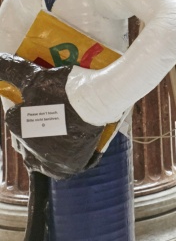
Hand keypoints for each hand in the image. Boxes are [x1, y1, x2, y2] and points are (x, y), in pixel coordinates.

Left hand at [0, 53, 104, 178]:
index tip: (42, 104)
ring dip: (42, 152)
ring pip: (37, 160)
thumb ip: (11, 69)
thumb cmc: (65, 88)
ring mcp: (48, 159)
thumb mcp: (35, 77)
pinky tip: (65, 155)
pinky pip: (58, 171)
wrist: (98, 100)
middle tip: (51, 118)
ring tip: (56, 138)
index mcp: (16, 124)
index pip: (15, 119)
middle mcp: (27, 146)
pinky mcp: (68, 166)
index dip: (27, 112)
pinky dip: (60, 165)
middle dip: (32, 133)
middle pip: (25, 142)